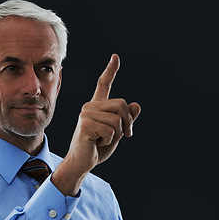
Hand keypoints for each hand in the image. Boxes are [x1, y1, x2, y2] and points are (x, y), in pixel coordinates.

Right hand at [52, 54, 140, 195]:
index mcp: (97, 106)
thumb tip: (136, 104)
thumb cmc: (97, 147)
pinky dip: (109, 140)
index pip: (103, 84)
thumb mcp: (117, 133)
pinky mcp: (85, 124)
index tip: (115, 57)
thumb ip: (126, 119)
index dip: (110, 71)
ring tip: (102, 140)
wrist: (82, 162)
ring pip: (118, 119)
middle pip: (122, 104)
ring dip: (117, 134)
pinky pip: (111, 130)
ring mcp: (86, 114)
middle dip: (128, 123)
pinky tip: (96, 143)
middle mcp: (90, 106)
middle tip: (124, 135)